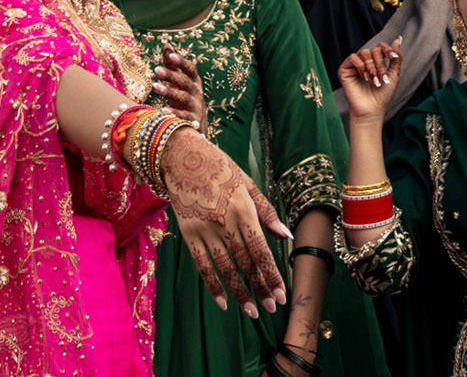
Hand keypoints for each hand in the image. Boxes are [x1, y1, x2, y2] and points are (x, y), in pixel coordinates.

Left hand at [150, 47, 208, 134]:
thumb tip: (167, 45)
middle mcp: (196, 92)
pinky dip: (173, 113)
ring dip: (169, 91)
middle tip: (156, 70)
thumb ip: (173, 65)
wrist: (198, 126)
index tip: (170, 56)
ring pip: (183, 97)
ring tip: (155, 86)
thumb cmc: (185, 98)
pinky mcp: (192, 120)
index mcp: (194, 81)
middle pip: (184, 81)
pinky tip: (162, 111)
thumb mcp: (180, 82)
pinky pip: (183, 116)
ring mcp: (195, 106)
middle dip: (171, 75)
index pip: (190, 69)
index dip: (181, 62)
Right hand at [156, 126, 290, 317]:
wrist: (181, 156)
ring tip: (251, 311)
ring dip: (239, 293)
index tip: (281, 295)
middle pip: (245, 263)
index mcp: (244, 209)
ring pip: (225, 269)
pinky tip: (223, 302)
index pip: (261, 250)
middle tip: (270, 308)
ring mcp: (205, 229)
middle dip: (259, 288)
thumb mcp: (247, 183)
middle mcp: (225, 222)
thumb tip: (285, 235)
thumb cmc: (219, 167)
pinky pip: (202, 265)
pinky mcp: (188, 233)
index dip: (272, 276)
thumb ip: (267, 211)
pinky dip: (212, 286)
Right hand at [334, 40, 400, 124]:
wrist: (371, 109)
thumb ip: (396, 58)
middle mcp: (365, 61)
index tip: (392, 57)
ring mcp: (355, 64)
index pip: (381, 47)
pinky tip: (364, 77)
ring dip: (372, 67)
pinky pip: (353, 58)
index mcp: (377, 61)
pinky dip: (361, 66)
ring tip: (374, 81)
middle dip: (380, 65)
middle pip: (374, 50)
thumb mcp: (394, 75)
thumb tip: (399, 38)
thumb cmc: (383, 95)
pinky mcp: (345, 69)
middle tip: (382, 79)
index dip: (387, 49)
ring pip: (364, 53)